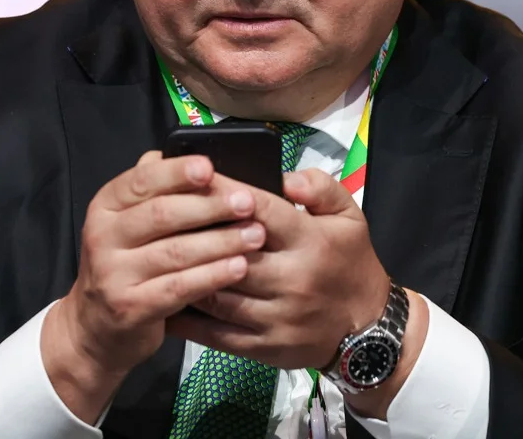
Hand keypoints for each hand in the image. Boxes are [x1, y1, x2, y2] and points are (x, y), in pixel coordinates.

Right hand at [41, 151, 267, 421]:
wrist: (94, 328)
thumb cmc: (125, 264)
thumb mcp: (128, 222)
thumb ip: (154, 189)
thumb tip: (194, 156)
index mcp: (105, 206)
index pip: (141, 180)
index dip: (177, 172)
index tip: (210, 167)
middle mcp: (103, 236)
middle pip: (162, 214)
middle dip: (211, 206)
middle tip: (248, 202)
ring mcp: (113, 274)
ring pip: (175, 252)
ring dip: (221, 241)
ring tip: (255, 235)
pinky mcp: (130, 308)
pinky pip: (178, 288)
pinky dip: (212, 276)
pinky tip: (239, 267)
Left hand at [167, 168, 391, 369]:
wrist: (368, 329)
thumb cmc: (350, 262)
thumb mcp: (350, 216)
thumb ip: (320, 187)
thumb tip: (285, 176)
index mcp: (310, 240)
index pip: (260, 210)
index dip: (223, 192)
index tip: (192, 176)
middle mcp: (292, 278)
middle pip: (231, 252)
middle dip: (194, 232)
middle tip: (160, 215)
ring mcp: (277, 316)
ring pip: (218, 293)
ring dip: (185, 275)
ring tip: (155, 256)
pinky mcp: (264, 347)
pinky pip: (216, 334)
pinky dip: (187, 318)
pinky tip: (165, 300)